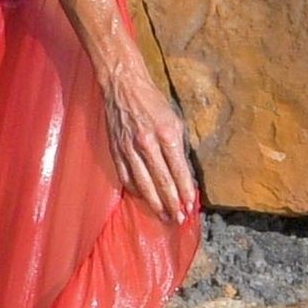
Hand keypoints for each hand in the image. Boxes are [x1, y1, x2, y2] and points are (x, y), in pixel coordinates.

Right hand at [101, 57, 197, 223]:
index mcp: (166, 134)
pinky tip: (144, 200)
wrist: (123, 87)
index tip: (191, 207)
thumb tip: (183, 173)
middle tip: (178, 219)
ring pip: (143, 184)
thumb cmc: (153, 102)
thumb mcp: (175, 120)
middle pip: (161, 182)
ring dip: (155, 203)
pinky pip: (126, 178)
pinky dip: (136, 191)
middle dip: (172, 204)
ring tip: (163, 216)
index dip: (185, 191)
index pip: (178, 171)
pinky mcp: (116, 151)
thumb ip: (179, 147)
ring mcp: (129, 149)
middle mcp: (147, 144)